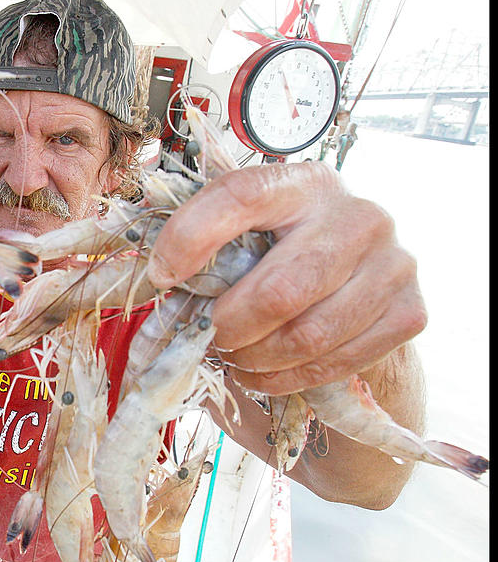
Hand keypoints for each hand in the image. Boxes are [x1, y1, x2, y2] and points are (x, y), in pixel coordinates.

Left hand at [147, 161, 426, 394]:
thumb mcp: (247, 237)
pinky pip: (334, 362)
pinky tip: (263, 370)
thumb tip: (153, 279)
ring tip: (234, 355)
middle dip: (230, 325)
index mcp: (302, 183)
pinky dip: (285, 378)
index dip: (191, 238)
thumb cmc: (283, 259)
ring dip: (256, 358)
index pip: (241, 195)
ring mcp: (393, 263)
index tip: (163, 277)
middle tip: (210, 336)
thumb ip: (206, 247)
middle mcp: (357, 214)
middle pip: (281, 288)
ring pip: (308, 334)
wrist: (361, 290)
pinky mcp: (410, 312)